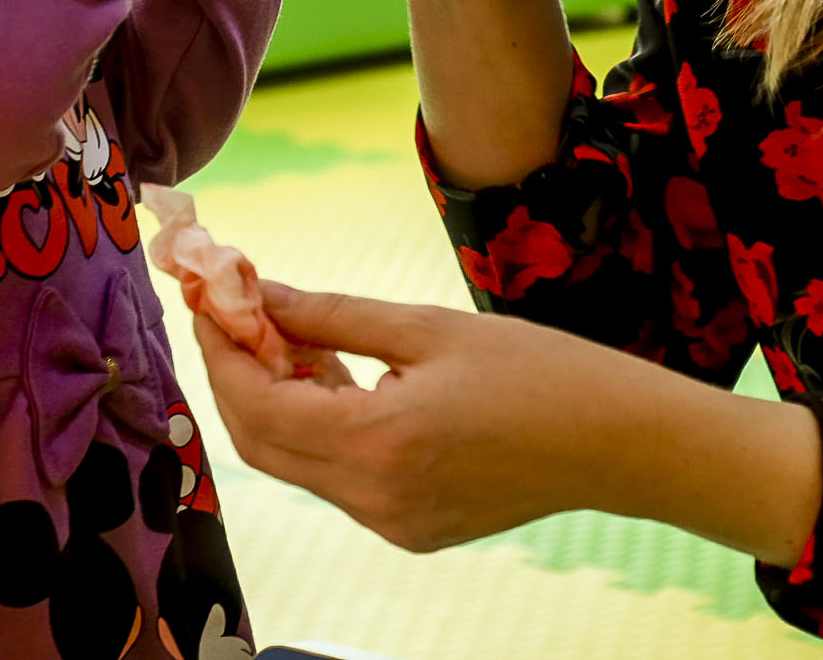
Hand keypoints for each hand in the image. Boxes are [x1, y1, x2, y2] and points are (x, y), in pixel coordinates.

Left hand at [194, 282, 650, 551]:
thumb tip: (259, 294)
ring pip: (296, 464)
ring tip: (292, 338)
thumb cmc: (537, 372)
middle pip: (260, 443)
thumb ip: (332, 315)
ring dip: (278, 402)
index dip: (221, 350)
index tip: (207, 300)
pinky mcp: (409, 528)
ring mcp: (389, 521)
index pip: (257, 403)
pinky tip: (340, 381)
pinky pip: (337, 479)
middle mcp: (371, 497)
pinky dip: (320, 430)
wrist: (615, 441)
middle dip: (236, 377)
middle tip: (234, 315)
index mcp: (375, 442)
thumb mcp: (430, 327)